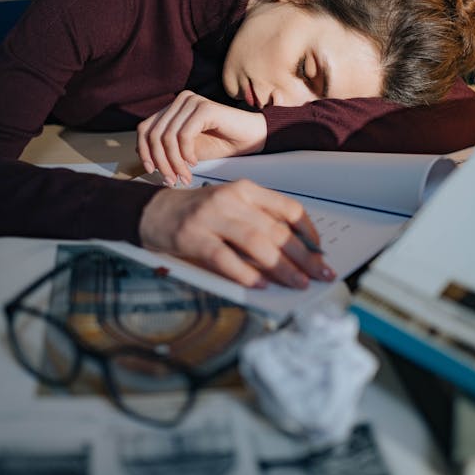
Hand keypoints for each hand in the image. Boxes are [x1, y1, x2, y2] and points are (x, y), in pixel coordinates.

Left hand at [136, 91, 266, 185]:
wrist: (251, 138)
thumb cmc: (222, 143)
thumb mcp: (187, 150)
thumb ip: (168, 150)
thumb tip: (148, 161)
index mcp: (173, 109)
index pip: (145, 128)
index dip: (144, 151)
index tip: (151, 170)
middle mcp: (180, 101)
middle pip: (154, 134)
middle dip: (161, 162)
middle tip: (171, 179)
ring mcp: (192, 101)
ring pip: (168, 137)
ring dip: (175, 162)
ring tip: (184, 175)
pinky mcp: (204, 107)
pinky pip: (184, 135)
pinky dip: (186, 153)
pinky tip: (195, 162)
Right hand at [138, 179, 334, 288]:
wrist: (153, 211)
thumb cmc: (200, 212)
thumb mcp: (233, 205)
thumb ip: (260, 220)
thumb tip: (297, 251)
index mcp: (246, 189)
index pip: (288, 208)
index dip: (309, 232)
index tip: (321, 251)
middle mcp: (231, 199)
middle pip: (277, 230)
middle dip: (303, 256)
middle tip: (320, 274)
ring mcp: (211, 217)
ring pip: (256, 244)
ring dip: (282, 267)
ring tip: (298, 283)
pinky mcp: (194, 237)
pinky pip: (226, 259)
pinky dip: (246, 273)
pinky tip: (261, 285)